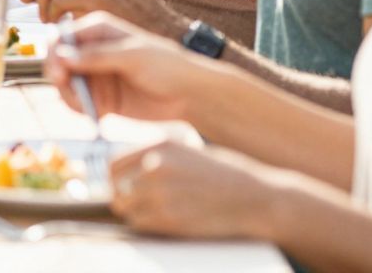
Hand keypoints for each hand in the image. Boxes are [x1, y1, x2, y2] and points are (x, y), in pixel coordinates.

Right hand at [45, 12, 210, 123]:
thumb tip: (62, 56)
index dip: (55, 51)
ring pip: (64, 83)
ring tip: (83, 104)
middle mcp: (92, 51)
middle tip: (64, 84)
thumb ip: (97, 56)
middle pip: (58, 60)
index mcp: (98, 30)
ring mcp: (95, 75)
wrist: (190, 94)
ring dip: (66, 93)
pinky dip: (78, 108)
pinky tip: (92, 113)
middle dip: (56, 72)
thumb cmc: (168, 66)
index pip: (63, 36)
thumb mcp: (133, 56)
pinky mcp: (100, 97)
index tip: (58, 69)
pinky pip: (77, 102)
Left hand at [111, 141, 278, 239]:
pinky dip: (148, 227)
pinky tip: (167, 223)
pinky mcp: (168, 218)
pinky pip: (140, 225)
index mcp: (159, 146)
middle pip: (117, 188)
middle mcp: (154, 166)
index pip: (115, 164)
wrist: (256, 198)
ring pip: (126, 209)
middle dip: (124, 199)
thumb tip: (130, 174)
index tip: (121, 189)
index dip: (115, 180)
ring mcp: (159, 192)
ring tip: (158, 215)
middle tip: (137, 207)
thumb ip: (158, 159)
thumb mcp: (188, 153)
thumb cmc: (226, 176)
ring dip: (136, 214)